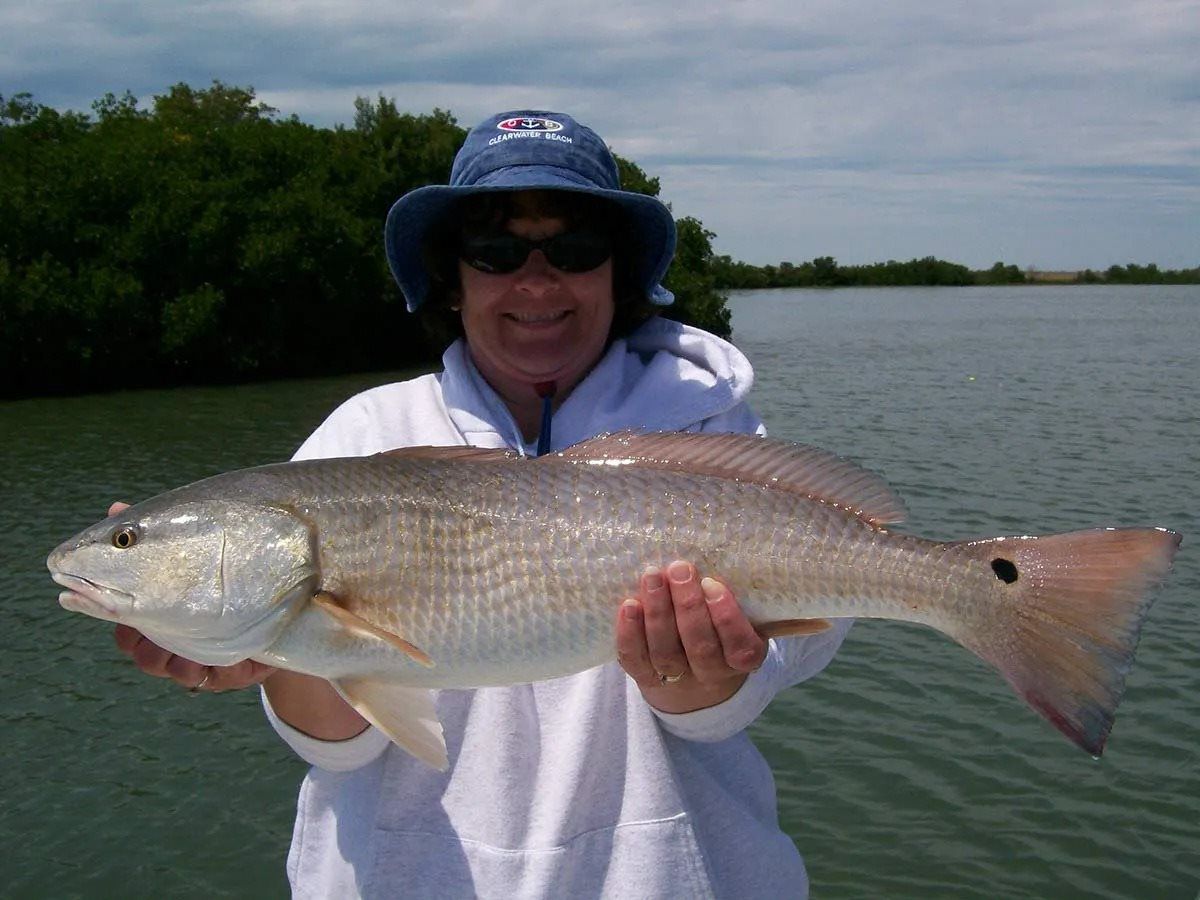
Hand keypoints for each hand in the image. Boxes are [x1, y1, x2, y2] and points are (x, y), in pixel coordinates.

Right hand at [107, 501, 276, 692]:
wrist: (283, 607)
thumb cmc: (224, 576)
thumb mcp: (195, 552)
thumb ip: (158, 534)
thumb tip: (115, 505)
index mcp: (159, 617)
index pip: (126, 629)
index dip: (125, 626)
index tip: (131, 616)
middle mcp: (173, 643)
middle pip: (143, 656)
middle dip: (149, 648)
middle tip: (160, 632)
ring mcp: (198, 661)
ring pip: (173, 671)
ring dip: (179, 662)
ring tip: (192, 652)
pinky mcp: (228, 673)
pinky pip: (211, 680)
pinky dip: (211, 671)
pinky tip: (215, 661)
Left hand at [616, 560, 766, 713]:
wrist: (692, 677)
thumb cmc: (718, 628)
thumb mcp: (738, 615)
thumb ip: (728, 594)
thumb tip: (710, 548)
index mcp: (741, 659)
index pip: (740, 647)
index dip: (726, 617)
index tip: (711, 583)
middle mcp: (711, 674)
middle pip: (701, 648)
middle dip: (687, 606)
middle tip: (679, 569)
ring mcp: (678, 680)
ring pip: (666, 653)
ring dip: (658, 613)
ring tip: (652, 576)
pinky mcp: (647, 678)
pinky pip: (636, 661)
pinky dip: (630, 634)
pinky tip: (629, 606)